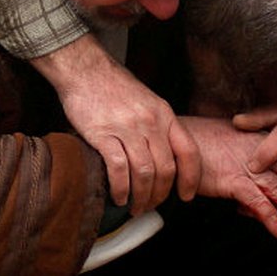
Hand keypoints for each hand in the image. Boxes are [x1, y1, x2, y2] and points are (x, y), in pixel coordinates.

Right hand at [33, 34, 200, 214]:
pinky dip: (121, 188)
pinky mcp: (103, 133)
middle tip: (151, 205)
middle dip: (160, 194)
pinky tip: (118, 196)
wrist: (85, 68)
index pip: (189, 151)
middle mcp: (150, 121)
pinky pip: (119, 168)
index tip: (185, 195)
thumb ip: (158, 126)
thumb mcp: (147, 101)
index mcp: (164, 114)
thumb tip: (163, 157)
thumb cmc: (114, 85)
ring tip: (135, 207)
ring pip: (144, 173)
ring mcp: (127, 127)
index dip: (191, 178)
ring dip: (141, 196)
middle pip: (166, 168)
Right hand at [182, 117, 276, 239]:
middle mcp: (260, 158)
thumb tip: (253, 196)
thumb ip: (246, 169)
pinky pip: (257, 203)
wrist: (176, 139)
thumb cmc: (200, 144)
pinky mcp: (232, 182)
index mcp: (262, 147)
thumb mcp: (229, 150)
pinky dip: (272, 219)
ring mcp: (247, 170)